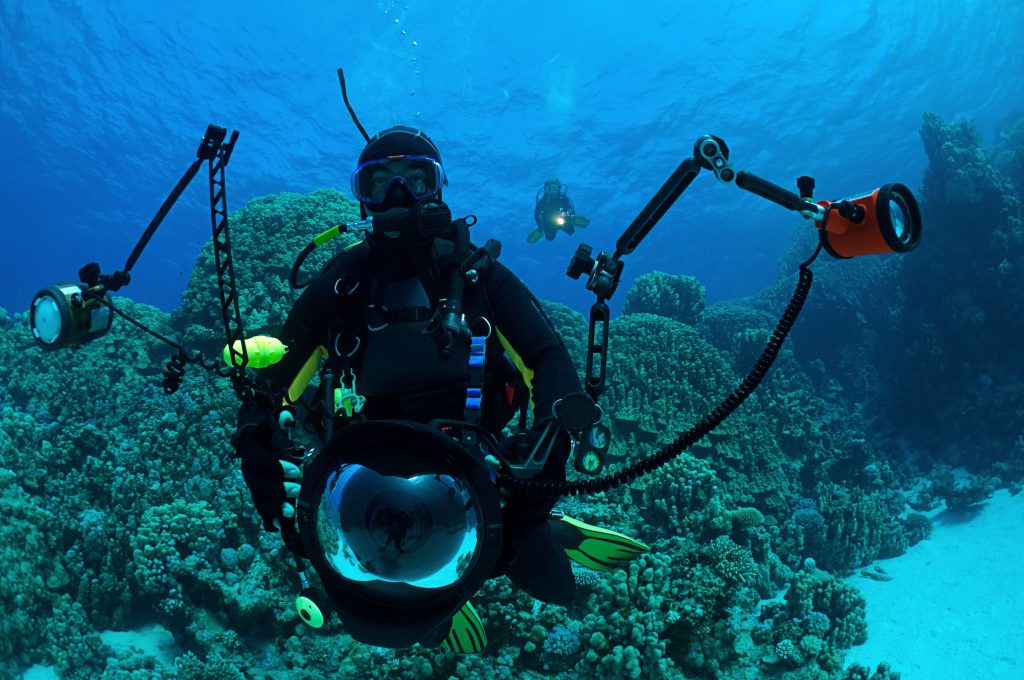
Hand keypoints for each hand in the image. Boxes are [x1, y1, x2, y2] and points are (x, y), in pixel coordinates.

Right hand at [233, 415, 302, 531]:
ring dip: (273, 506)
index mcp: (250, 449)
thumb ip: (280, 421)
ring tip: (290, 512)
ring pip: (258, 498)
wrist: (255, 443)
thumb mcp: (273, 425)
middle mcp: (247, 468)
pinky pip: (260, 508)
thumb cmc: (269, 434)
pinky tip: (278, 525)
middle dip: (277, 489)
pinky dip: (268, 517)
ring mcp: (251, 483)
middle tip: (297, 489)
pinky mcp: (257, 494)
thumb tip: (288, 414)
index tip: (296, 470)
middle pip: (257, 483)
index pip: (258, 459)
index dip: (275, 466)